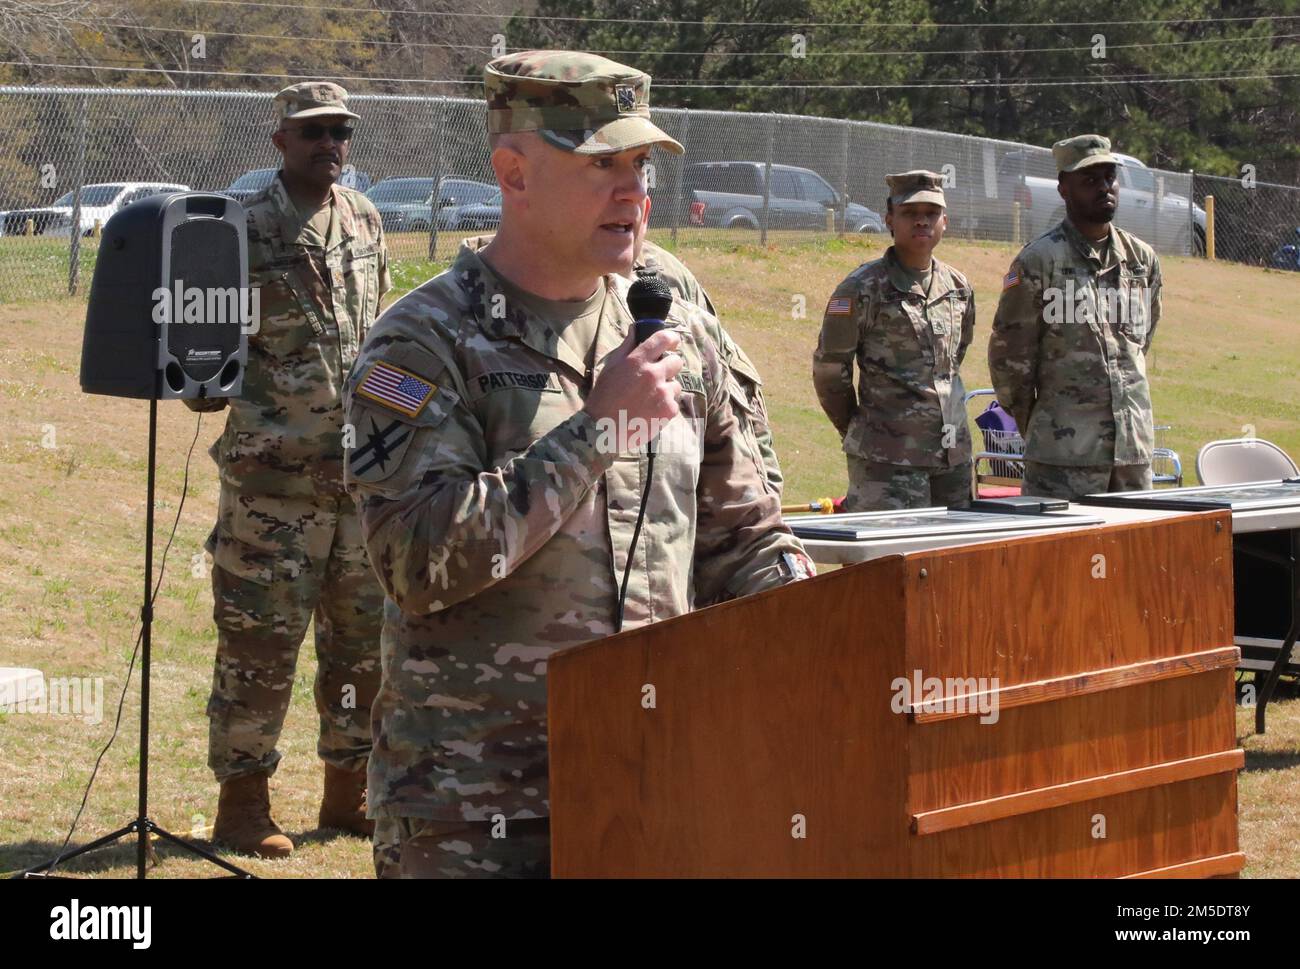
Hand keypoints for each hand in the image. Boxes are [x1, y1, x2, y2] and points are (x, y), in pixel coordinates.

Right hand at [583, 326, 683, 451]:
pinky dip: (665, 406)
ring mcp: (663, 393)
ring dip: (667, 389)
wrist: (603, 429)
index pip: (665, 339)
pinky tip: (650, 410)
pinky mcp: (668, 410)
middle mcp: (653, 374)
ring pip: (676, 384)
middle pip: (677, 361)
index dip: (672, 339)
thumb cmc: (604, 396)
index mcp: (638, 360)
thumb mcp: (611, 367)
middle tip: (658, 375)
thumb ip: (626, 347)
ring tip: (649, 398)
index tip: (672, 343)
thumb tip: (635, 329)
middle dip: (669, 366)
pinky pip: (674, 403)